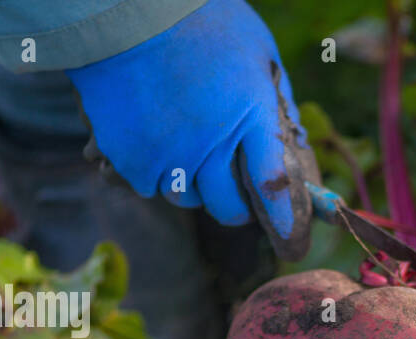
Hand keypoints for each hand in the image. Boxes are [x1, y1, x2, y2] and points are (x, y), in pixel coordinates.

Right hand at [66, 0, 318, 260]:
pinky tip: (155, 141)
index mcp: (251, 115)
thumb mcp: (257, 51)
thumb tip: (292, 141)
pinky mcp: (131, 159)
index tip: (290, 238)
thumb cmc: (198, 18)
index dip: (284, 219)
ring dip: (192, 184)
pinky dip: (154, 171)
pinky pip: (149, 185)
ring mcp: (169, 155)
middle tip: (233, 192)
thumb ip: (276, 100)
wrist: (123, 7)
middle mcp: (211, 144)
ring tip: (188, 150)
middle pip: (228, 206)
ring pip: (187, 198)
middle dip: (235, 205)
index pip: (272, 185)